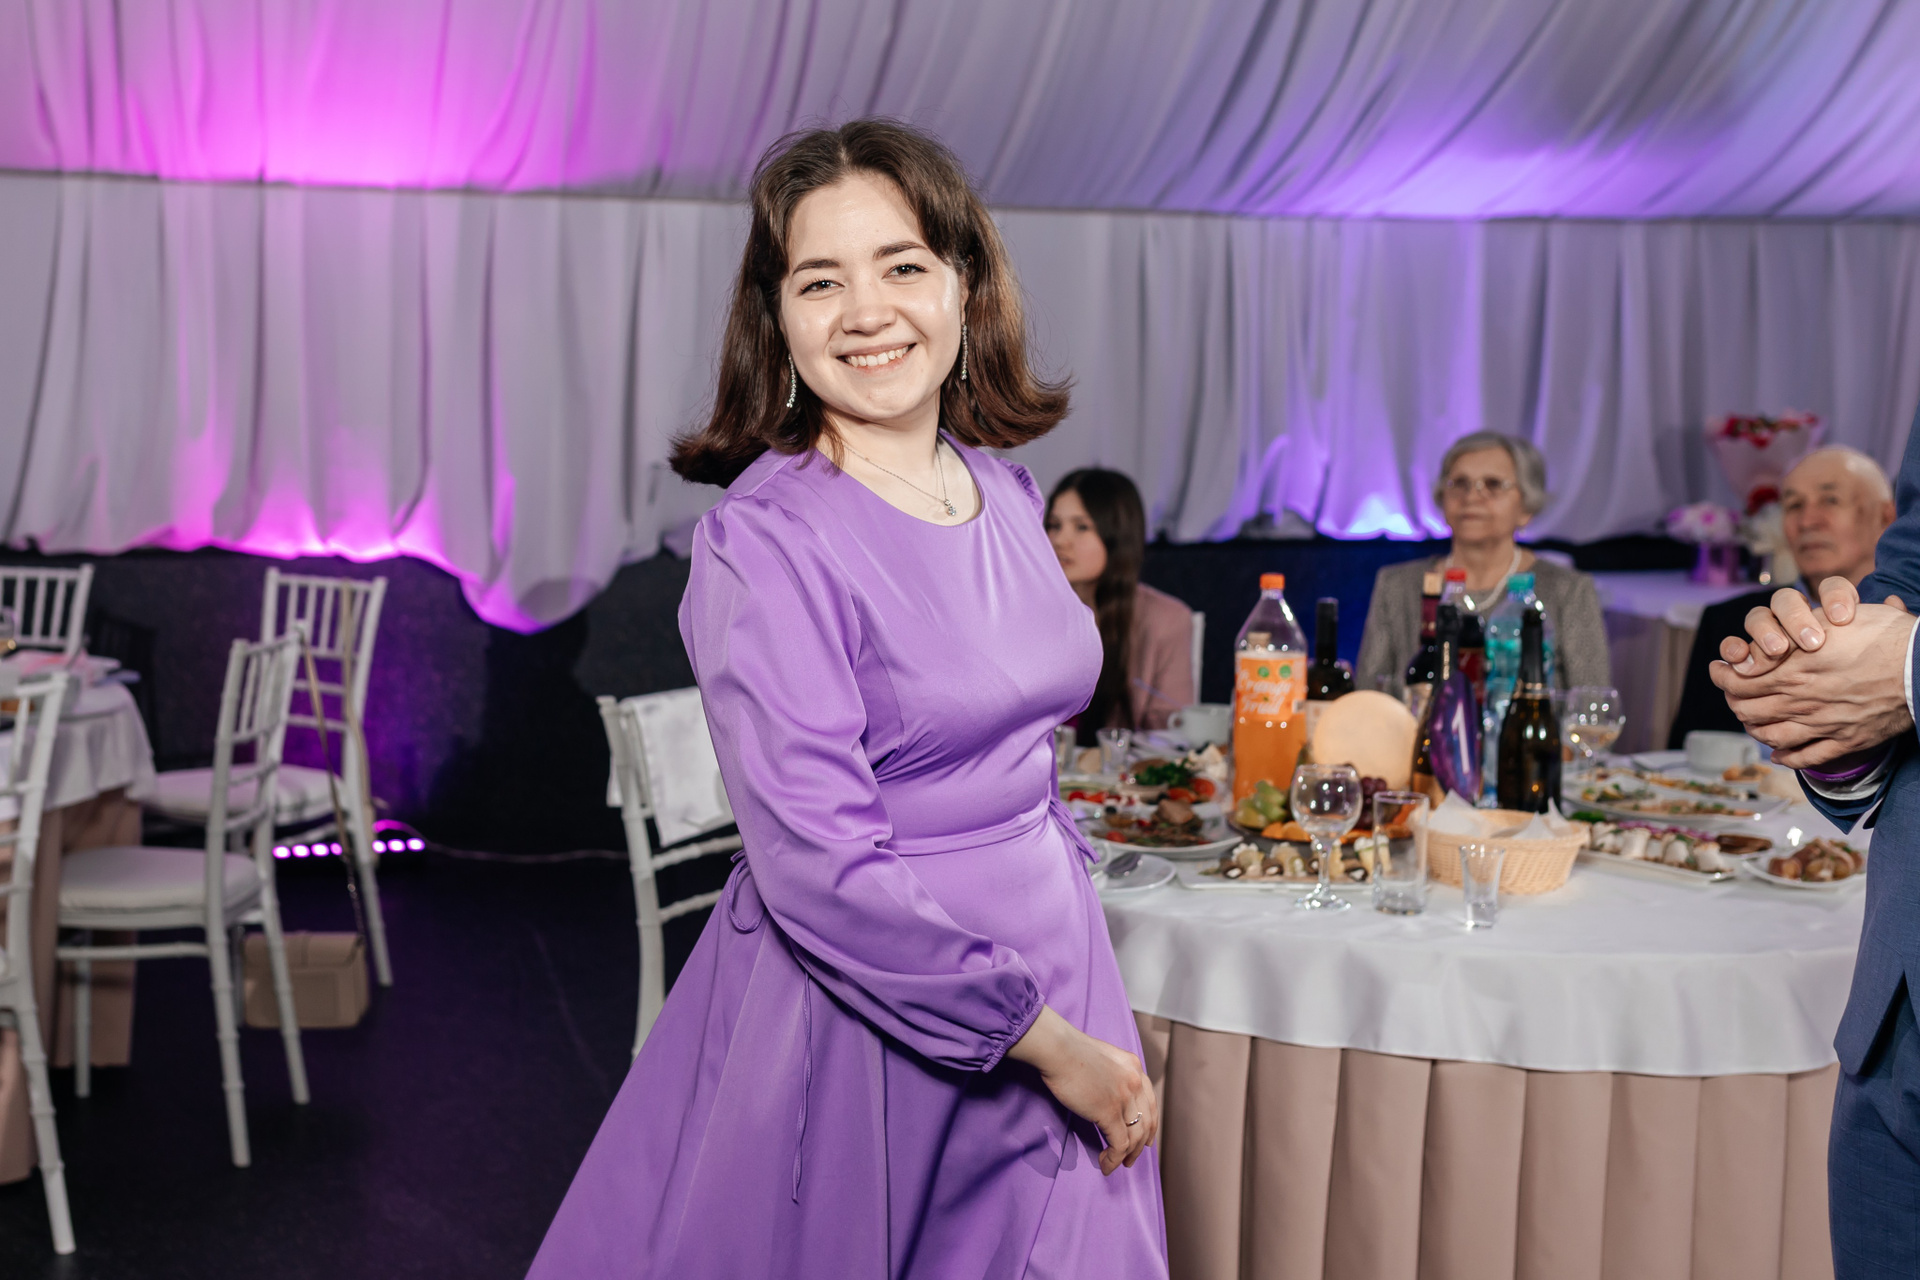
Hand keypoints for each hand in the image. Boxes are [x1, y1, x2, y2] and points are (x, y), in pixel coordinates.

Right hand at [1007, 1006, 1157, 1174]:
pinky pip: (1119, 1144)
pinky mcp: (1109, 1112)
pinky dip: (1114, 1159)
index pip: (1150, 1101)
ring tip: (1116, 1164)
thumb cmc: (1068, 1050)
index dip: (1150, 1124)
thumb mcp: (1101, 1057)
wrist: (1058, 1048)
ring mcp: (1124, 1097)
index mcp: (1133, 1066)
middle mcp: (1135, 1081)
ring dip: (1127, 1155)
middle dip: (1141, 1145)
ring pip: (1135, 1136)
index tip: (1145, 1139)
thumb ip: (1110, 1073)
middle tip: (1131, 1158)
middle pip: (1147, 1121)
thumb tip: (1105, 1093)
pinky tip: (1105, 1164)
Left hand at [1710, 597, 1916, 766]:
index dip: (1724, 675)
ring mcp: (1823, 723)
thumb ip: (1799, 629)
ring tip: (1750, 723)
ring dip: (1755, 729)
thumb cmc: (1883, 636)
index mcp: (1794, 666)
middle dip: (1734, 701)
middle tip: (1730, 696)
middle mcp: (1802, 697)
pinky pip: (1806, 756)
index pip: (1741, 677)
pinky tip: (1779, 755)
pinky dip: (1787, 757)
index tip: (1719, 671)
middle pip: (1749, 707)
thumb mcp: (1835, 620)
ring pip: (1772, 733)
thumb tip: (1773, 636)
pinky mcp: (1845, 741)